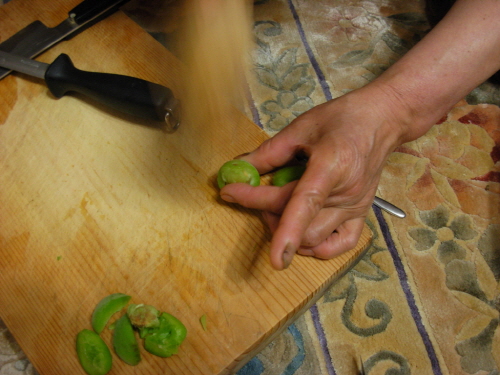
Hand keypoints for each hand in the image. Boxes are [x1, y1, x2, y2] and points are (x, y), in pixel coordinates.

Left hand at [220, 85, 406, 269]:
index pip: (302, 203)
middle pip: (299, 222)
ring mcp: (356, 208)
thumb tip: (239, 168)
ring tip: (276, 208)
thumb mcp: (302, 127)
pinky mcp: (361, 216)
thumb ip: (269, 152)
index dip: (271, 218)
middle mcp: (347, 193)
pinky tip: (300, 230)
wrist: (383, 120)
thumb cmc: (344, 119)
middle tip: (253, 193)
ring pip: (313, 240)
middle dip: (265, 211)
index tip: (231, 199)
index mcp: (332, 166)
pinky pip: (337, 247)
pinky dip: (313, 246)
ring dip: (285, 230)